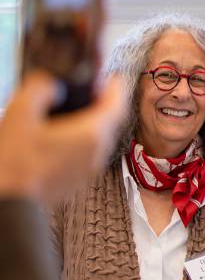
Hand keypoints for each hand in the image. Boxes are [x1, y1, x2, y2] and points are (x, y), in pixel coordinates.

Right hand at [0, 72, 125, 200]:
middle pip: (112, 121)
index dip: (116, 87)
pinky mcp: (79, 180)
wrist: (11, 203)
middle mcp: (98, 152)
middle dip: (105, 104)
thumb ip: (39, 90)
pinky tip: (64, 135)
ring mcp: (90, 169)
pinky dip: (84, 139)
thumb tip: (51, 84)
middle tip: (91, 91)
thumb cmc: (15, 162)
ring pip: (102, 138)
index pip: (118, 104)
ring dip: (95, 122)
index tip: (112, 77)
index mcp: (91, 134)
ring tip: (76, 111)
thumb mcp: (20, 114)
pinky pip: (90, 153)